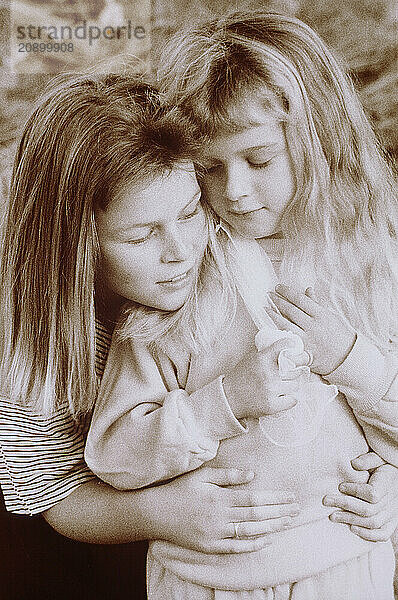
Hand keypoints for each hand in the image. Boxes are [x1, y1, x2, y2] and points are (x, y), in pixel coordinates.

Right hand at [145, 467, 299, 552]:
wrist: (155, 512)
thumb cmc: (179, 489)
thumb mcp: (201, 475)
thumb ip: (227, 475)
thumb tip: (252, 475)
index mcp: (219, 497)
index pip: (254, 499)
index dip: (274, 498)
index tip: (291, 496)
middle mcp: (219, 517)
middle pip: (256, 516)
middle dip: (279, 513)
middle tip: (298, 510)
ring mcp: (215, 534)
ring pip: (250, 533)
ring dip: (271, 528)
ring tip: (288, 523)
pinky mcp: (209, 547)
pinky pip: (235, 548)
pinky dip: (253, 545)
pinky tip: (267, 540)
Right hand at [222, 338, 300, 418]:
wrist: (229, 398)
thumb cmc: (240, 377)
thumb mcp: (250, 359)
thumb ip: (265, 352)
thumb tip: (284, 344)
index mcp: (261, 359)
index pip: (282, 346)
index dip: (291, 344)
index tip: (293, 345)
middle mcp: (267, 374)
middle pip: (295, 370)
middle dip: (292, 373)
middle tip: (286, 375)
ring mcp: (270, 390)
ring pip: (295, 385)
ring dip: (289, 386)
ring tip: (280, 387)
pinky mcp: (272, 405)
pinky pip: (292, 400)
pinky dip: (288, 399)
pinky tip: (280, 397)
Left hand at [267, 284, 355, 374]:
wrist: (348, 357)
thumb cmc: (340, 335)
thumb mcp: (331, 316)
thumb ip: (316, 304)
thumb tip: (307, 290)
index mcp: (321, 315)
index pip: (301, 299)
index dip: (287, 292)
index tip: (278, 287)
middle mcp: (313, 326)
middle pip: (291, 311)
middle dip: (278, 301)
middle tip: (269, 294)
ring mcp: (307, 339)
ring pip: (286, 325)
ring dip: (274, 315)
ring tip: (265, 308)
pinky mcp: (303, 352)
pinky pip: (288, 342)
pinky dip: (278, 334)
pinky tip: (270, 328)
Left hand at [323, 452, 397, 541]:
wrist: (397, 478)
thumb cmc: (385, 466)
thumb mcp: (380, 457)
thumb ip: (368, 459)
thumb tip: (354, 464)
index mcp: (388, 483)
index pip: (372, 494)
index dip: (355, 491)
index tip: (340, 486)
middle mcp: (392, 501)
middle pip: (369, 510)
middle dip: (345, 506)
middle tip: (326, 501)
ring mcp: (393, 514)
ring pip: (373, 523)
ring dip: (351, 520)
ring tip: (333, 516)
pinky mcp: (392, 523)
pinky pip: (383, 534)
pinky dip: (368, 535)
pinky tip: (352, 528)